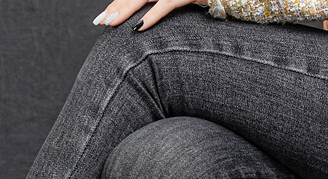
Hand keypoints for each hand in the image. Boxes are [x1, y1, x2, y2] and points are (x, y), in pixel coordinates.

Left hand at [93, 0, 208, 30]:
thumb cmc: (227, 5)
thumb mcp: (194, 4)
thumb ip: (169, 8)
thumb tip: (144, 27)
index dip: (122, 2)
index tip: (106, 16)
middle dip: (119, 5)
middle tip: (101, 20)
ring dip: (128, 8)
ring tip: (110, 22)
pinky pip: (171, 0)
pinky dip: (154, 14)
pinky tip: (139, 27)